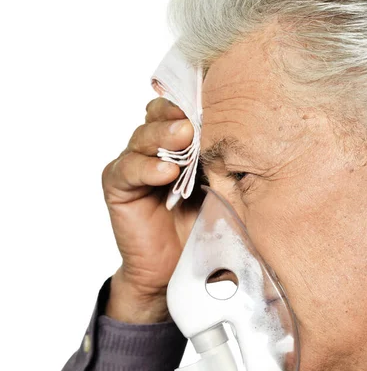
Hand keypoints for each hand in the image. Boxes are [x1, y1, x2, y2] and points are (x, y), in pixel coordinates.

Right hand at [102, 97, 204, 321]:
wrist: (175, 268)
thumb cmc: (200, 229)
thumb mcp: (218, 191)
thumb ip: (219, 164)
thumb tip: (245, 137)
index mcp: (179, 146)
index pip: (182, 113)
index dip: (194, 105)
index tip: (216, 102)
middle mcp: (153, 149)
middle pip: (160, 118)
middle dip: (178, 116)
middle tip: (196, 119)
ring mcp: (133, 165)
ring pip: (142, 138)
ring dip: (163, 136)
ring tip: (183, 136)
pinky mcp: (118, 186)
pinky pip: (127, 169)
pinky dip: (146, 168)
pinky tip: (166, 173)